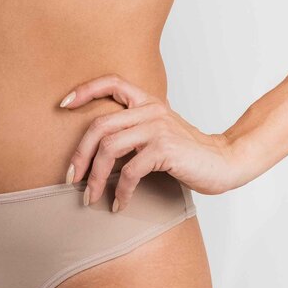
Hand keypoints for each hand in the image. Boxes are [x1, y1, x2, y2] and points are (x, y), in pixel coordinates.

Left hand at [60, 73, 240, 208]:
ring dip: (95, 178)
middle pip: (99, 126)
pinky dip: (120, 191)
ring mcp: (158, 128)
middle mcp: (151, 110)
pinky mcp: (165, 149)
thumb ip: (135, 131)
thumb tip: (97, 151)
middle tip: (71, 179)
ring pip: (109, 148)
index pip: (112, 83)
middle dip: (80, 155)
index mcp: (148, 102)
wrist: (224, 162)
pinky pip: (130, 171)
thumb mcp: (159, 133)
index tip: (63, 105)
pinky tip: (119, 204)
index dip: (85, 90)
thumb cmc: (187, 154)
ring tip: (91, 198)